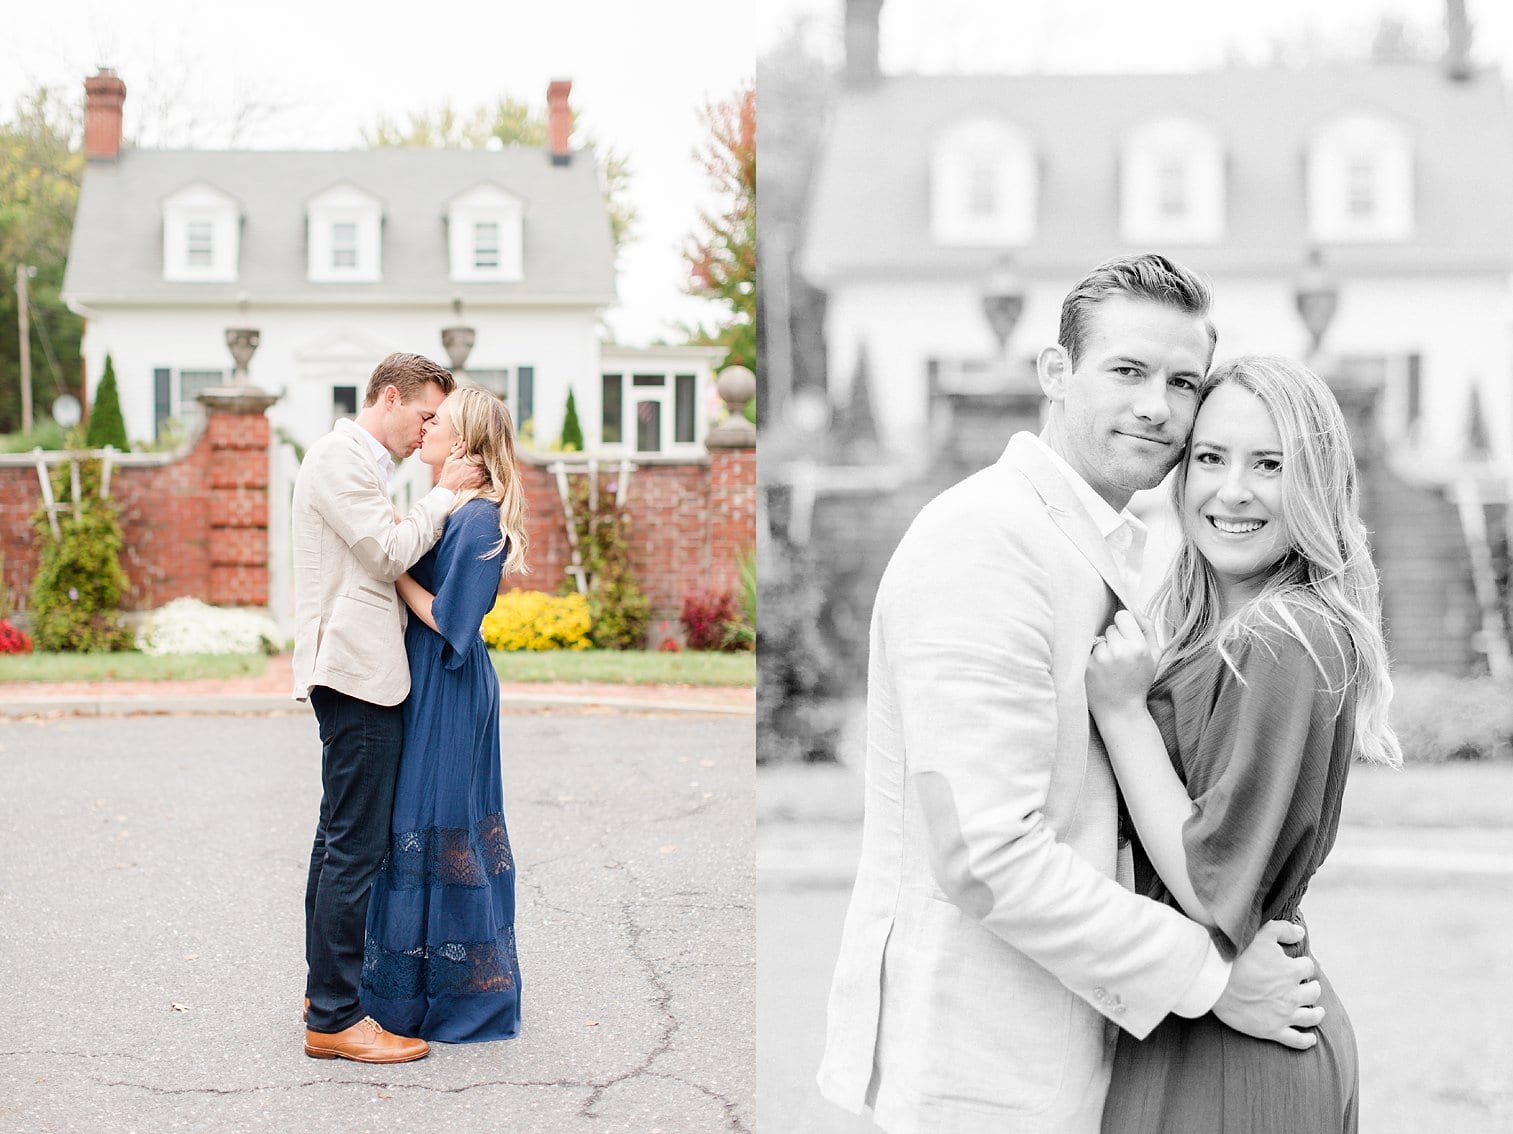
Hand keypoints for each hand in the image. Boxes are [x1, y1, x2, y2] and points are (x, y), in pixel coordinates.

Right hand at [439, 450, 484, 492]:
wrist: (448, 489)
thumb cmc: (448, 474)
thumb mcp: (451, 459)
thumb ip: (460, 450)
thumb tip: (465, 442)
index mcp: (472, 461)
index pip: (481, 455)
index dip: (477, 455)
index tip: (473, 457)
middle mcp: (478, 469)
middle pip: (485, 462)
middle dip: (480, 462)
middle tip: (473, 464)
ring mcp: (480, 477)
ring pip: (486, 470)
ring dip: (482, 469)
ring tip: (474, 470)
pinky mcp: (480, 484)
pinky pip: (486, 478)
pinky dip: (483, 476)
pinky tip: (476, 476)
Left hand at [1085, 608, 1159, 712]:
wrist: (1121, 711)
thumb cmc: (1138, 682)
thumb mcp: (1154, 656)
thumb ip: (1148, 629)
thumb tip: (1135, 607)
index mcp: (1138, 647)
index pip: (1122, 615)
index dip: (1124, 625)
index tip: (1125, 637)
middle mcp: (1119, 651)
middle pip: (1109, 627)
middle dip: (1113, 638)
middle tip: (1118, 657)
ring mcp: (1100, 659)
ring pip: (1097, 638)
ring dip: (1101, 647)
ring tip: (1108, 665)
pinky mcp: (1086, 666)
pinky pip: (1086, 649)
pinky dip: (1090, 656)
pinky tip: (1098, 670)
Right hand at [1212, 920, 1324, 1049]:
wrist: (1214, 980)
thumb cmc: (1238, 954)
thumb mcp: (1262, 933)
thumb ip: (1285, 930)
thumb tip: (1302, 933)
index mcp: (1292, 971)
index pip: (1308, 967)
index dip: (1303, 965)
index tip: (1299, 965)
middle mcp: (1293, 994)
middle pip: (1313, 992)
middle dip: (1311, 987)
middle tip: (1308, 987)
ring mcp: (1284, 1014)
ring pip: (1310, 1017)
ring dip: (1316, 1013)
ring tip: (1318, 1012)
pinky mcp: (1272, 1030)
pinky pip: (1297, 1040)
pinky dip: (1306, 1040)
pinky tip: (1310, 1038)